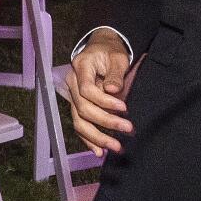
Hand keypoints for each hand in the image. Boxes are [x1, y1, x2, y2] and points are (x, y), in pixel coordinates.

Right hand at [66, 30, 137, 154]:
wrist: (102, 50)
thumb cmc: (111, 52)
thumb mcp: (118, 57)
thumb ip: (115, 74)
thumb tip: (114, 91)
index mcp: (80, 67)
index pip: (87, 90)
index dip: (104, 102)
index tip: (124, 108)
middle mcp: (72, 83)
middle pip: (83, 108)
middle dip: (105, 122)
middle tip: (127, 129)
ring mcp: (73, 96)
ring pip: (79, 121)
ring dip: (97, 137)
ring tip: (116, 147)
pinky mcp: (78, 106)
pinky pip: (80, 125)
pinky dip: (89, 140)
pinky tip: (100, 151)